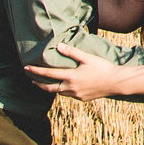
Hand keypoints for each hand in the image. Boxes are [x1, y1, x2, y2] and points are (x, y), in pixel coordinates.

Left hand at [26, 43, 143, 101]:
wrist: (116, 83)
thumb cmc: (102, 68)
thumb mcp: (87, 58)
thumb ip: (72, 52)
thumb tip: (58, 46)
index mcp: (71, 77)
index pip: (49, 74)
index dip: (36, 71)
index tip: (27, 68)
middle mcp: (71, 88)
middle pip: (49, 88)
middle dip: (39, 84)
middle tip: (31, 80)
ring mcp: (76, 95)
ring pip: (59, 92)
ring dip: (50, 88)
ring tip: (46, 84)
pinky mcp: (82, 98)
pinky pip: (69, 95)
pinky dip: (63, 91)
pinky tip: (64, 87)